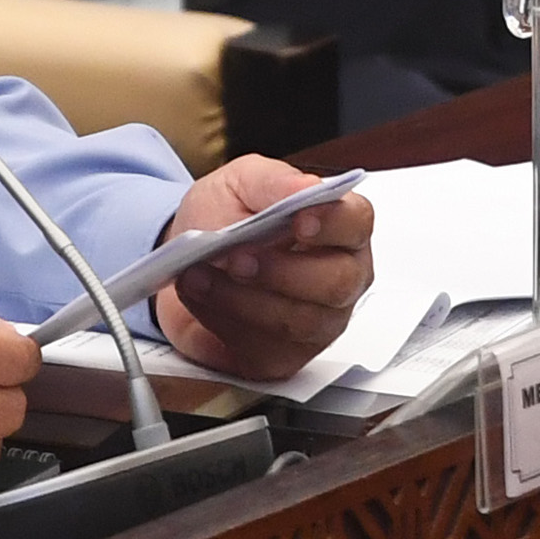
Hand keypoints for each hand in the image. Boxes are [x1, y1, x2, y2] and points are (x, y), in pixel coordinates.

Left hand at [156, 158, 376, 382]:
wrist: (181, 261)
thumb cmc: (223, 218)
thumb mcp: (239, 182)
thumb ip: (272, 181)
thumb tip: (306, 186)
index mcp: (339, 228)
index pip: (357, 223)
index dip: (333, 223)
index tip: (299, 220)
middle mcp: (340, 278)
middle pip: (336, 283)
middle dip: (280, 271)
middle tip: (236, 257)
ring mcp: (317, 324)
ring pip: (296, 321)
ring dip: (241, 298)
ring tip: (200, 274)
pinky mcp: (284, 357)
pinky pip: (263, 348)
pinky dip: (224, 321)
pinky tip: (203, 298)